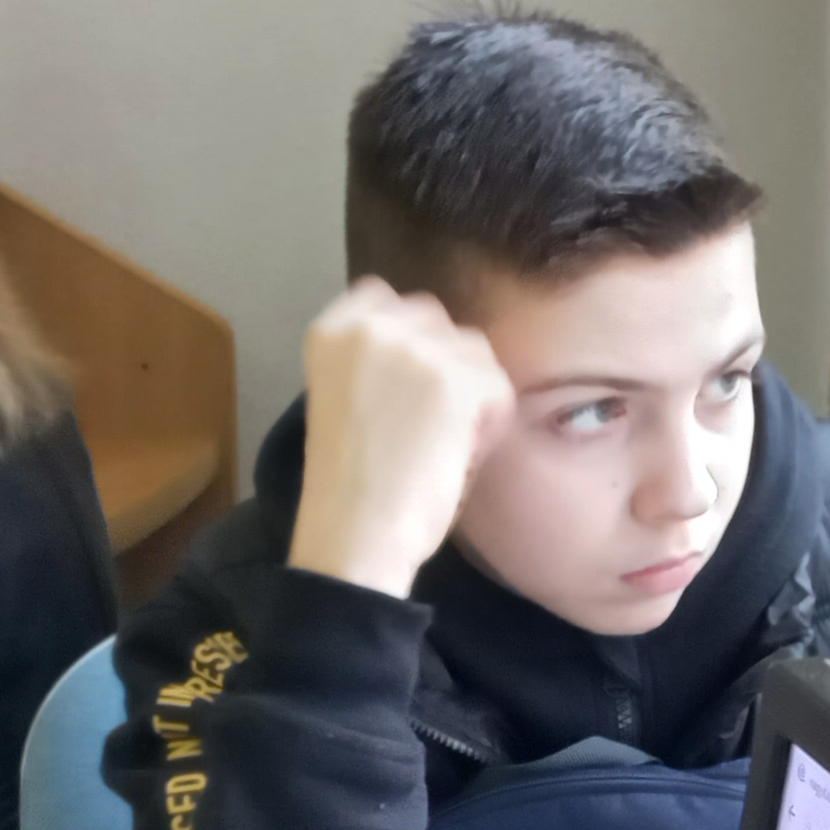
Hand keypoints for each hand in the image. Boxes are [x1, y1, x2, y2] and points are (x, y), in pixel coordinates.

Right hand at [285, 281, 512, 597]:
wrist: (352, 533)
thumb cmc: (346, 483)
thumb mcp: (342, 396)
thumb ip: (373, 361)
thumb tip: (429, 346)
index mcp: (330, 331)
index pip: (384, 296)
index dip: (409, 340)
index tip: (407, 386)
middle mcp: (370, 327)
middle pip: (438, 321)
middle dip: (445, 365)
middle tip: (428, 424)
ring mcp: (414, 349)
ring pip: (475, 351)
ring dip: (472, 393)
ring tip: (443, 442)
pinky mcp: (455, 380)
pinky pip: (499, 388)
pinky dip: (490, 424)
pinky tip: (459, 456)